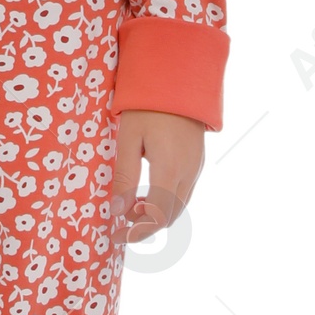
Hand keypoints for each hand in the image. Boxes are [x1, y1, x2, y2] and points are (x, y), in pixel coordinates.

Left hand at [109, 110, 204, 246]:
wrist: (178, 79)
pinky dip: (167, 201)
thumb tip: (117, 212)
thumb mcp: (127, 140)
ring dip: (157, 213)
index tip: (116, 236)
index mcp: (170, 171)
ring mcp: (197, 167)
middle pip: (170, 217)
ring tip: (132, 202)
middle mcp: (189, 174)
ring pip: (179, 206)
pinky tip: (149, 190)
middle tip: (120, 218)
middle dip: (146, 224)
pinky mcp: (198, 161)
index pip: (157, 218)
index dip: (137, 232)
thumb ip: (124, 178)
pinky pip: (184, 192)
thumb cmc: (147, 106)